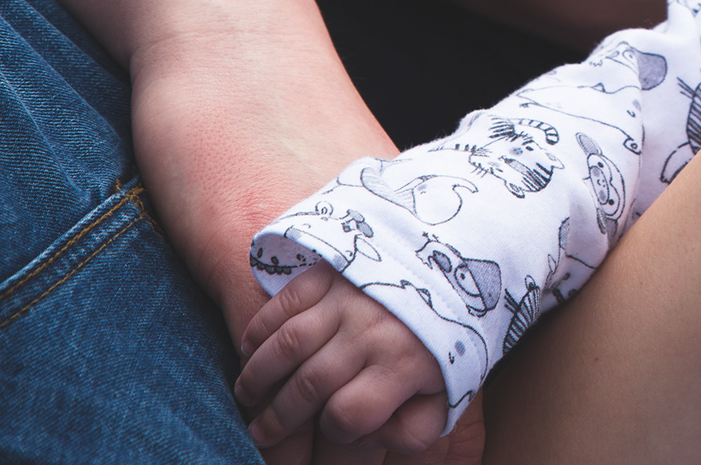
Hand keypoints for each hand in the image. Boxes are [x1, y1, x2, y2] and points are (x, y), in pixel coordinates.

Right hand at [236, 261, 447, 452]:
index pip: (349, 414)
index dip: (333, 430)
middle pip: (309, 384)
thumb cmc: (444, 338)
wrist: (454, 263)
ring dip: (259, 375)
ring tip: (246, 394)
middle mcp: (372, 329)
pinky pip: (286, 300)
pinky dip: (261, 326)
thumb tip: (367, 438)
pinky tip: (250, 348)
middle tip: (261, 431)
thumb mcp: (446, 392)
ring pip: (288, 343)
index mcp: (404, 363)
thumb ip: (411, 429)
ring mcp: (349, 296)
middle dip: (279, 417)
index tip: (331, 427)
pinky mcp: (333, 269)